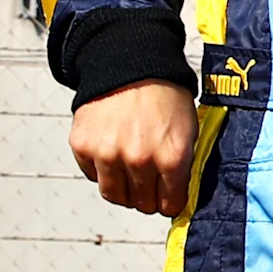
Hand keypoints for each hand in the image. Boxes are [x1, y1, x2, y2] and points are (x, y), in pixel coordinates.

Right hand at [70, 82, 193, 216]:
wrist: (131, 67)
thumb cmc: (164, 97)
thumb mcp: (189, 131)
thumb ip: (182, 166)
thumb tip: (176, 195)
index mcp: (171, 158)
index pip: (170, 204)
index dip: (170, 203)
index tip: (167, 199)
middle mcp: (139, 159)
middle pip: (141, 203)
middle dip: (147, 198)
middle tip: (148, 187)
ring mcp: (108, 154)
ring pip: (114, 195)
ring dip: (123, 190)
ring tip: (129, 175)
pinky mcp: (83, 146)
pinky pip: (92, 175)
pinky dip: (101, 170)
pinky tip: (112, 154)